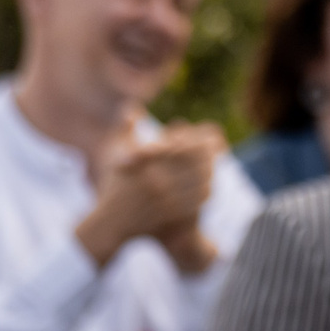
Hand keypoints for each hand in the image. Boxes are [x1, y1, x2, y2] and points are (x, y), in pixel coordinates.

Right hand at [78, 122, 222, 269]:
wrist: (109, 223)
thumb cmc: (113, 186)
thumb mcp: (113, 156)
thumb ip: (125, 130)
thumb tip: (132, 107)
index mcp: (145, 163)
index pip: (181, 147)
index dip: (199, 141)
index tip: (209, 137)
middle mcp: (155, 180)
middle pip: (194, 164)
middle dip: (210, 157)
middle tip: (220, 151)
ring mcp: (163, 199)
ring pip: (198, 183)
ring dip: (210, 174)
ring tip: (215, 168)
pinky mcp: (169, 215)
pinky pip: (195, 201)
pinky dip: (205, 192)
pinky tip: (209, 186)